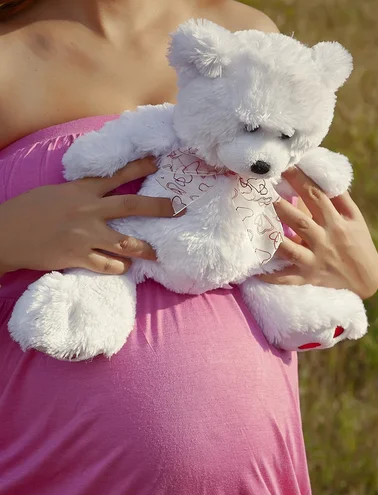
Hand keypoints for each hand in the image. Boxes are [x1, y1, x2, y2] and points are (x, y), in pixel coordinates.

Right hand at [0, 158, 173, 275]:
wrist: (6, 234)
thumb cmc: (27, 211)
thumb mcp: (55, 192)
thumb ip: (80, 194)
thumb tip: (98, 195)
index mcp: (81, 191)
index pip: (116, 176)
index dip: (139, 167)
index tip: (158, 162)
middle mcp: (88, 210)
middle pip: (132, 206)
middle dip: (159, 207)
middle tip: (178, 209)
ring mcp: (85, 236)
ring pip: (126, 242)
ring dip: (144, 248)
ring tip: (156, 253)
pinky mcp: (78, 257)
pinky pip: (109, 265)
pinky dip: (119, 266)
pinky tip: (124, 267)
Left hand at [260, 167, 377, 299]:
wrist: (365, 279)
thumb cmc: (357, 242)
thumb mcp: (354, 218)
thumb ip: (338, 198)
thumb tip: (322, 174)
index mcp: (336, 222)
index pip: (316, 196)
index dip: (299, 180)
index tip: (284, 166)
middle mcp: (324, 241)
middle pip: (299, 221)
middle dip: (280, 206)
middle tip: (261, 192)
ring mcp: (314, 261)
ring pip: (290, 250)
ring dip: (273, 238)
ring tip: (256, 225)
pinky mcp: (307, 277)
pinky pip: (286, 278)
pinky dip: (272, 277)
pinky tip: (254, 273)